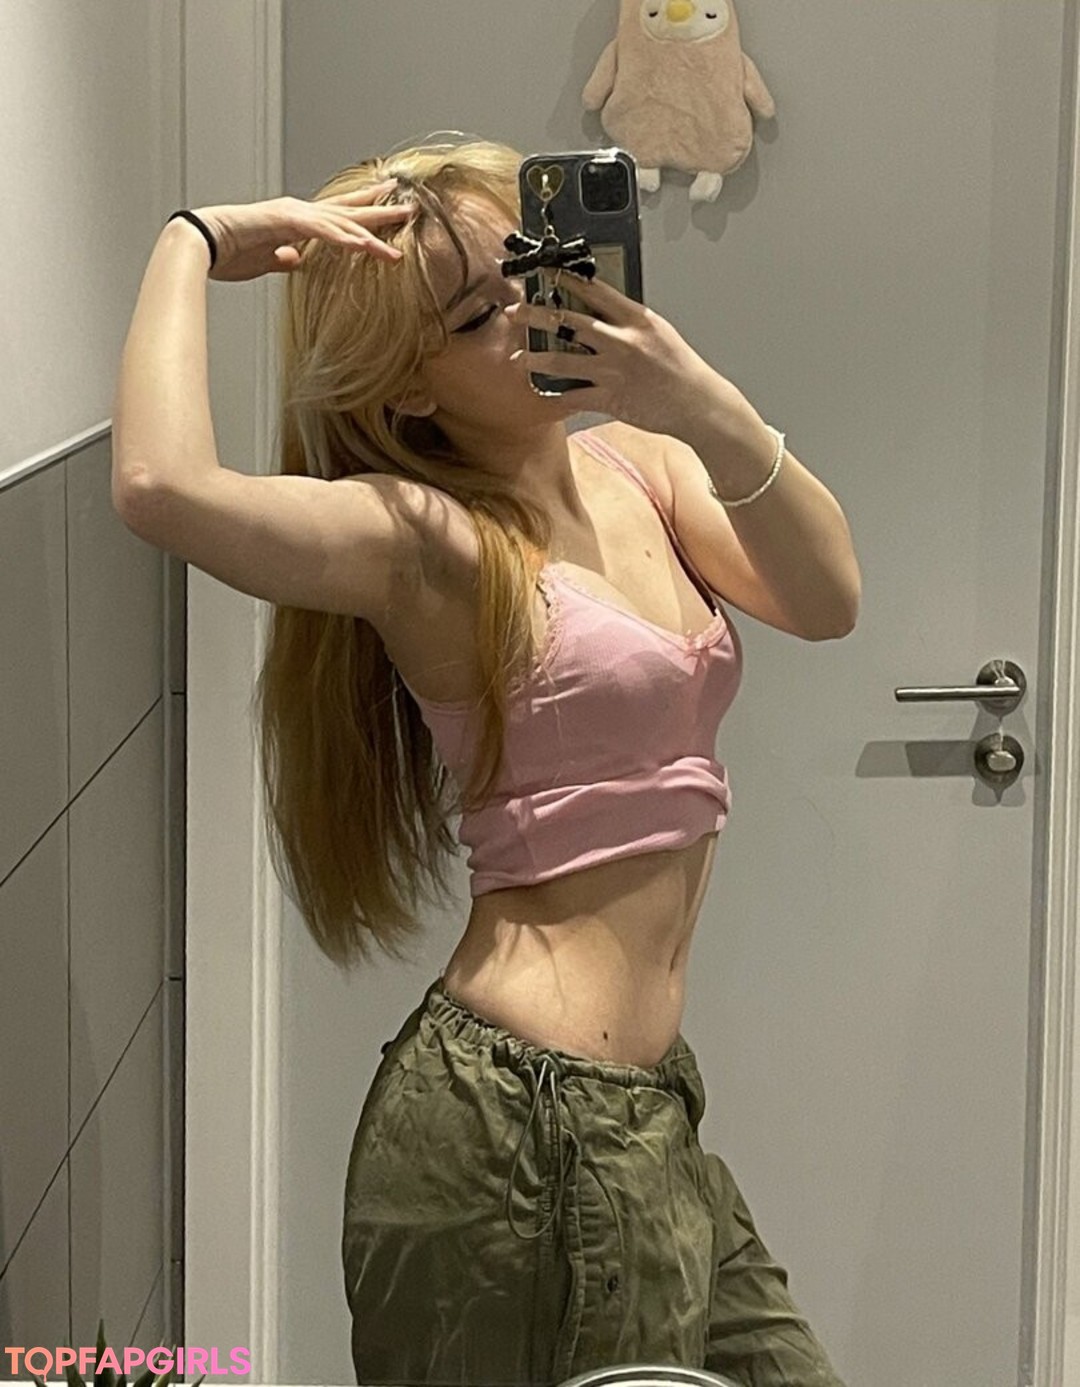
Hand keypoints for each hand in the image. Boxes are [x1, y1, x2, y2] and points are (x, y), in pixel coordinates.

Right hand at [188, 183, 415, 281]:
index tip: (389, 206)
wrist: (200, 245)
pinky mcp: (284, 222)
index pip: (338, 215)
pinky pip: (322, 232)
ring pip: (341, 221)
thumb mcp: (267, 261)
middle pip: (348, 210)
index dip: (364, 212)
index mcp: (297, 221)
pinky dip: (345, 239)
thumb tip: (297, 261)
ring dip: (372, 228)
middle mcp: (299, 212)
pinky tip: (365, 246)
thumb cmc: (228, 253)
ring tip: (400, 233)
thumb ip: (285, 259)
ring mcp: (293, 214)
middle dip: (380, 210)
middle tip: (410, 206)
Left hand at [506, 274, 744, 438]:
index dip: (566, 280)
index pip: (595, 292)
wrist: (697, 403)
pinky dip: (555, 399)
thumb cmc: (680, 368)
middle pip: (570, 322)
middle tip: (514, 311)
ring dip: (536, 358)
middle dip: (537, 315)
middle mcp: (622, 341)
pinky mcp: (610, 398)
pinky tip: (540, 397)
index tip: (545, 272)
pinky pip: (574, 397)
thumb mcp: (659, 333)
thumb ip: (629, 322)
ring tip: (516, 358)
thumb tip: (601, 312)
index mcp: (637, 318)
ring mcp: (614, 370)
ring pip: (563, 361)